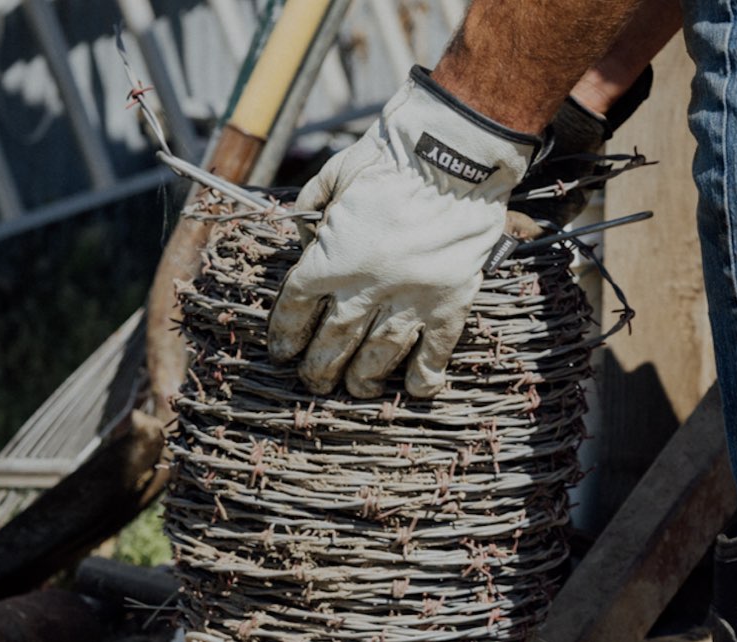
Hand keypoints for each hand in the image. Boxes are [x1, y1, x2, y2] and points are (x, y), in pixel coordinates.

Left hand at [268, 68, 537, 397]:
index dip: (286, 334)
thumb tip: (306, 239)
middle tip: (315, 382)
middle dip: (320, 366)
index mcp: (331, 256)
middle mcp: (366, 286)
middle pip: (334, 339)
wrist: (453, 158)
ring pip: (381, 352)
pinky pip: (437, 348)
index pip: (297, 307)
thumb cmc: (389, 160)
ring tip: (357, 388)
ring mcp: (411, 297)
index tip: (283, 351)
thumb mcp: (333, 178)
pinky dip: (426, 372)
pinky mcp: (450, 300)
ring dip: (365, 376)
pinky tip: (417, 388)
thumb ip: (313, 213)